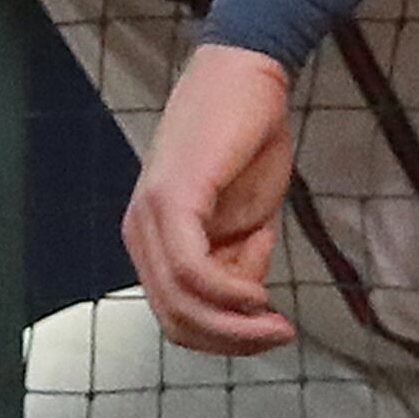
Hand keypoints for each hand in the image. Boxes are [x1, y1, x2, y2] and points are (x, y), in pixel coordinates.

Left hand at [121, 46, 300, 355]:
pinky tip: (258, 298)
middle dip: (229, 341)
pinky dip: (227, 296)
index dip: (221, 340)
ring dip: (233, 327)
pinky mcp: (172, 198)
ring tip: (276, 325)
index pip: (174, 315)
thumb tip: (242, 304)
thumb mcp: (246, 219)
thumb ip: (238, 262)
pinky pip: (191, 270)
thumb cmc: (247, 141)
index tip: (267, 337)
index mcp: (152, 239)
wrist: (249, 76)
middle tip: (277, 337)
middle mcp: (140, 231)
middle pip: (174, 319)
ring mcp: (151, 215)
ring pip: (181, 303)